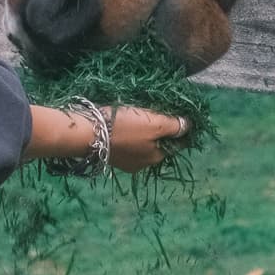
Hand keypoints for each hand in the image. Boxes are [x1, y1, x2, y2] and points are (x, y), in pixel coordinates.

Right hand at [23, 103, 188, 173]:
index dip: (180, 129)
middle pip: (158, 144)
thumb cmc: (125, 127)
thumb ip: (175, 126)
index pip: (176, 144)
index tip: (178, 113)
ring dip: (143, 131)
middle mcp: (141, 164)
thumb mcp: (156, 124)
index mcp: (155, 158)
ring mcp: (123, 161)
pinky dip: (128, 132)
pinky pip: (125, 142)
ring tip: (141, 114)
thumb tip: (188, 126)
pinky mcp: (107, 153)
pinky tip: (124, 121)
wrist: (86, 132)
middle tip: (159, 110)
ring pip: (141, 144)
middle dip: (160, 130)